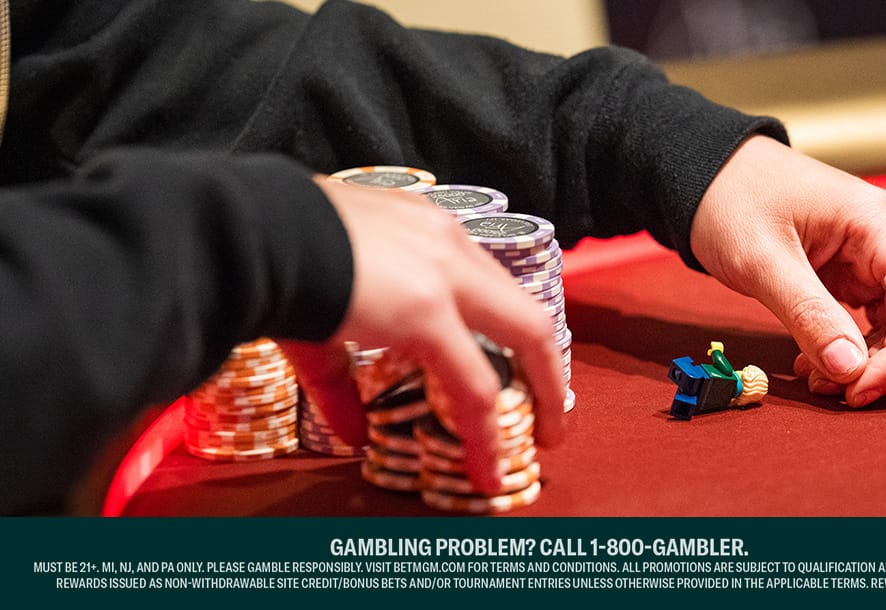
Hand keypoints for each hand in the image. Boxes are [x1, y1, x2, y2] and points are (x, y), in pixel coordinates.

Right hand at [280, 177, 565, 493]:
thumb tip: (351, 430)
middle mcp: (447, 245)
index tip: (514, 367)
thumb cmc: (275, 254)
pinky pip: (473, 383)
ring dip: (542, 391)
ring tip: (548, 437)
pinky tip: (487, 467)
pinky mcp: (427, 310)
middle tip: (554, 411)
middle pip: (524, 309)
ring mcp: (444, 273)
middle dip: (546, 364)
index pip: (486, 285)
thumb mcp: (319, 314)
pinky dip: (485, 430)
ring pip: (523, 336)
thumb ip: (341, 380)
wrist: (249, 230)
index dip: (504, 331)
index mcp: (425, 232)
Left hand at [690, 136, 885, 406]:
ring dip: (859, 362)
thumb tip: (851, 370)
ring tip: (814, 381)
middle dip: (882, 364)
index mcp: (878, 227)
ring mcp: (863, 260)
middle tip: (834, 392)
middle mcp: (882, 243)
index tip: (858, 389)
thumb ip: (809, 315)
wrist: (702, 176)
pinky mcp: (841, 276)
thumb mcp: (763, 262)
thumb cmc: (731, 200)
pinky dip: (840, 349)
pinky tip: (808, 364)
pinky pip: (858, 323)